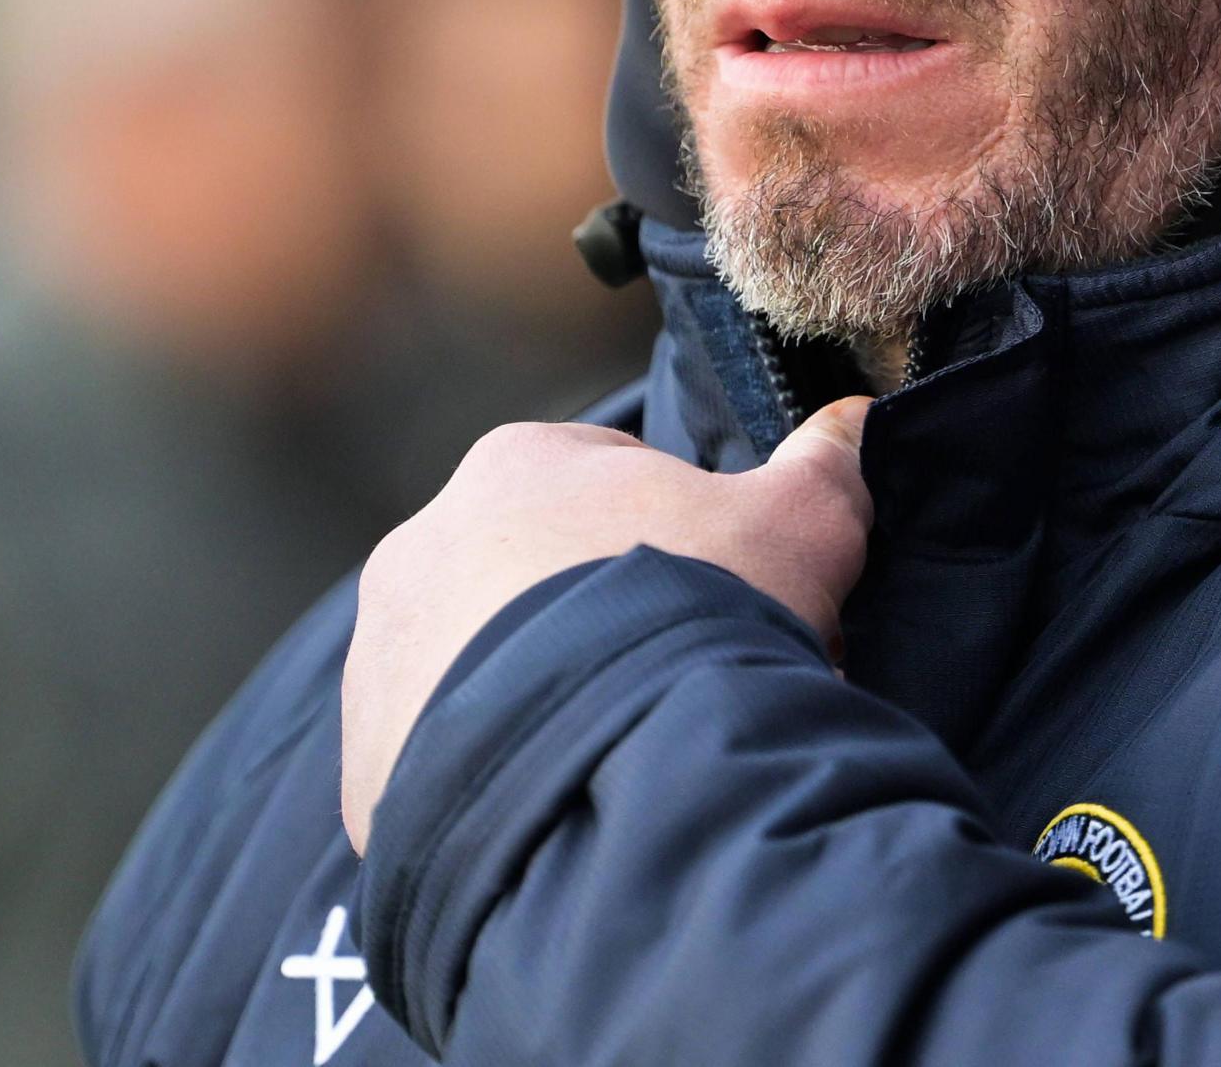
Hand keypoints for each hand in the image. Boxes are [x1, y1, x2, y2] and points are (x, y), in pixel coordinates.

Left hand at [343, 398, 872, 849]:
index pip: (608, 484)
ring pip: (480, 673)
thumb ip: (824, 467)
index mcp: (517, 466)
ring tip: (621, 751)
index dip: (684, 542)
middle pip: (534, 578)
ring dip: (541, 699)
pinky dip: (499, 781)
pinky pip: (441, 767)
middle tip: (678, 680)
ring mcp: (381, 660)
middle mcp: (423, 548)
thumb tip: (855, 417)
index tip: (725, 601)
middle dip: (601, 619)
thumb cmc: (698, 618)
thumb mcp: (797, 529)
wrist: (604, 776)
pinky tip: (566, 803)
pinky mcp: (365, 767)